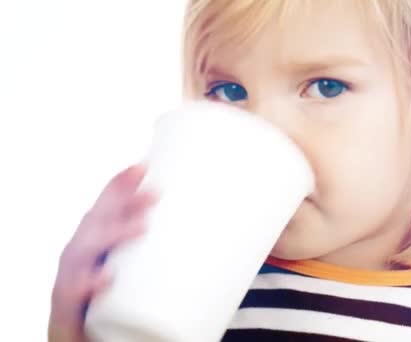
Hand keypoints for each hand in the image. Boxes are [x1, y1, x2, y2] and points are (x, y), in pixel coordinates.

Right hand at [48, 164, 156, 341]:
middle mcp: (80, 258)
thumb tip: (226, 237)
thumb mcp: (143, 272)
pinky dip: (86, 286)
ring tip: (142, 228)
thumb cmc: (122, 304)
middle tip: (155, 194)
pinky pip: (71, 296)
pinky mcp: (67, 313)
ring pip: (83, 252)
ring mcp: (71, 281)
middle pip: (95, 223)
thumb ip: (169, 253)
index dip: (119, 186)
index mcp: (97, 245)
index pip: (105, 210)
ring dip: (112, 236)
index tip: (143, 165)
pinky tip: (104, 279)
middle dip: (122, 203)